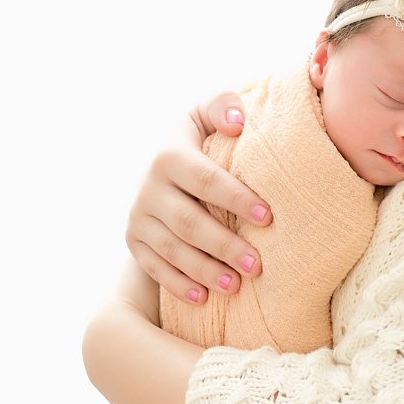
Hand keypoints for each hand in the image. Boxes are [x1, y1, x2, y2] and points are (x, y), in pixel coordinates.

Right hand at [126, 91, 272, 305]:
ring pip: (172, 250)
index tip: (269, 217)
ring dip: (205, 270)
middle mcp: (147, 187)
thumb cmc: (199, 138)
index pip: (205, 179)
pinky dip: (178, 284)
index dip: (236, 198)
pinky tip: (203, 297)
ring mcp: (138, 217)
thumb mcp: (204, 114)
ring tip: (237, 286)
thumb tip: (237, 122)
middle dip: (224, 245)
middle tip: (258, 265)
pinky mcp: (134, 241)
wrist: (160, 163)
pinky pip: (154, 268)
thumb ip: (221, 105)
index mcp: (168, 154)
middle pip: (189, 222)